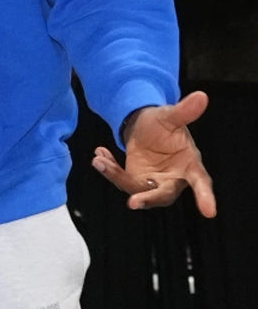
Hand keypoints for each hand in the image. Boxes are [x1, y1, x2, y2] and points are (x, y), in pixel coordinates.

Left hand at [91, 90, 216, 217]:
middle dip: (148, 199)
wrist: (144, 125)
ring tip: (100, 161)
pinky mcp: (135, 181)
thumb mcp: (170, 116)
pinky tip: (100, 154)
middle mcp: (173, 179)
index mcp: (190, 165)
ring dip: (117, 177)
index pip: (201, 182)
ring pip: (136, 189)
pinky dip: (110, 169)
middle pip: (163, 195)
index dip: (205, 196)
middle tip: (133, 202)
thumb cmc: (164, 124)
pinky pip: (121, 179)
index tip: (210, 212)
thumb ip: (184, 111)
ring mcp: (153, 183)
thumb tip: (202, 96)